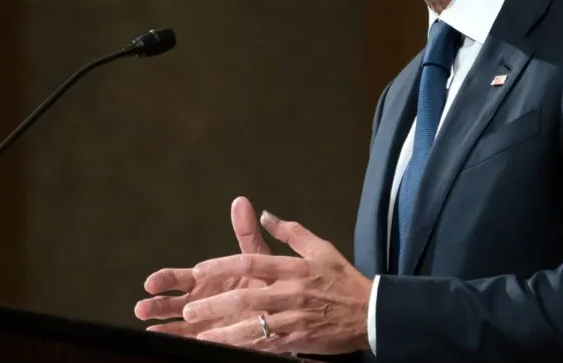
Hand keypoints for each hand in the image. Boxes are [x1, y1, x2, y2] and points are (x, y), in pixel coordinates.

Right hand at [135, 197, 271, 337]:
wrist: (282, 311)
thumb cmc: (263, 281)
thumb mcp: (255, 257)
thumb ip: (246, 234)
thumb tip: (241, 201)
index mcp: (202, 280)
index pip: (176, 279)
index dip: (162, 280)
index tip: (151, 283)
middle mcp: (198, 301)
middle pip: (170, 304)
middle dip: (155, 306)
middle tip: (142, 308)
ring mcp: (203, 322)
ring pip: (176, 326)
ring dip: (161, 327)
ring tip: (150, 330)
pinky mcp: (212, 339)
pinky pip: (192, 343)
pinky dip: (176, 343)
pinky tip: (164, 343)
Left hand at [183, 211, 372, 354]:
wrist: (372, 313)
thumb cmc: (344, 279)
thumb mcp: (321, 248)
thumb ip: (291, 232)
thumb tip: (265, 215)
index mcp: (295, 267)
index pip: (252, 263)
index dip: (223, 265)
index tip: (200, 269)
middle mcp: (291, 292)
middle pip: (246, 297)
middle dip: (215, 304)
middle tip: (190, 309)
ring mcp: (294, 317)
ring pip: (253, 324)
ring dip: (224, 330)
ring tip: (200, 333)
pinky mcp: (299, 339)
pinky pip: (267, 343)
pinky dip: (245, 345)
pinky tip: (226, 347)